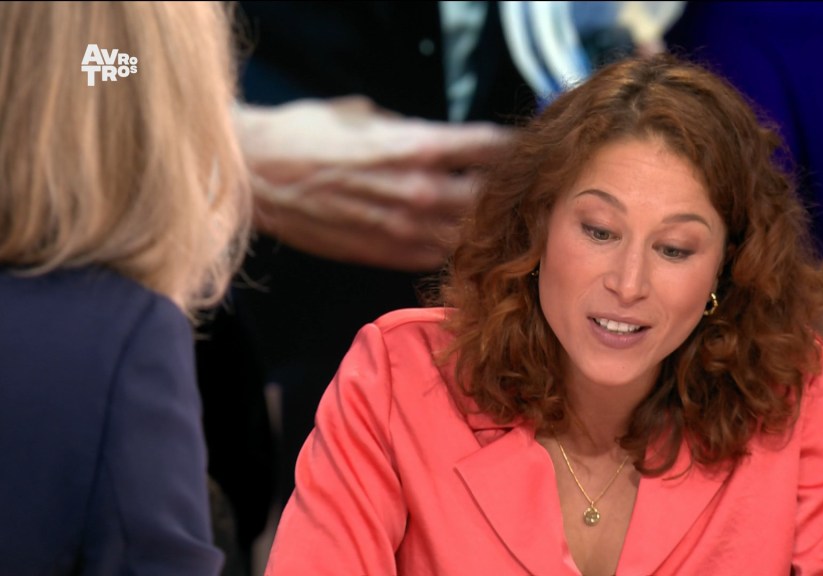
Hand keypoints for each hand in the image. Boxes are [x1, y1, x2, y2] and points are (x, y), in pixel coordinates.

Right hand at [237, 97, 513, 270]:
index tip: (530, 148)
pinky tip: (467, 244)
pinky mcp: (388, 256)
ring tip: (507, 222)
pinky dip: (457, 249)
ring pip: (472, 234)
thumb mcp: (366, 117)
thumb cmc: (304, 137)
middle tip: (527, 188)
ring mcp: (406, 229)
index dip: (518, 147)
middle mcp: (420, 191)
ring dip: (491, 227)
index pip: (493, 147)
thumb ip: (412, 132)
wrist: (255, 178)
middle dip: (512, 190)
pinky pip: (439, 256)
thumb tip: (441, 141)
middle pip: (493, 195)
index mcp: (419, 147)